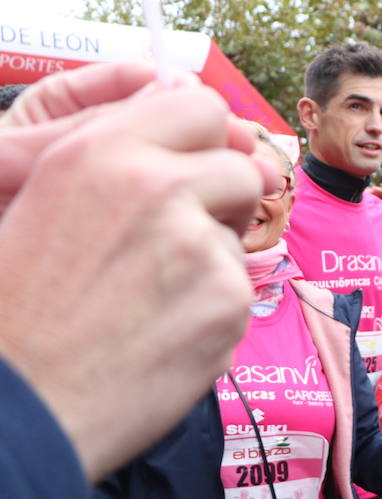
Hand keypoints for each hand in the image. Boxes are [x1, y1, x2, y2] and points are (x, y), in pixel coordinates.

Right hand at [0, 71, 265, 479]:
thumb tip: (178, 93)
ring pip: (239, 234)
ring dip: (212, 259)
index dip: (205, 139)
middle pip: (241, 167)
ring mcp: (198, 243)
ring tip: (147, 298)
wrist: (22, 405)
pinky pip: (240, 289)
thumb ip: (115, 149)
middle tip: (179, 240)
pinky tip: (161, 335)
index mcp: (99, 152)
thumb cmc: (19, 307)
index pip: (201, 105)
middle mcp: (155, 185)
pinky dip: (212, 312)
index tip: (197, 167)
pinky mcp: (229, 298)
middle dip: (223, 200)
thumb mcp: (40, 199)